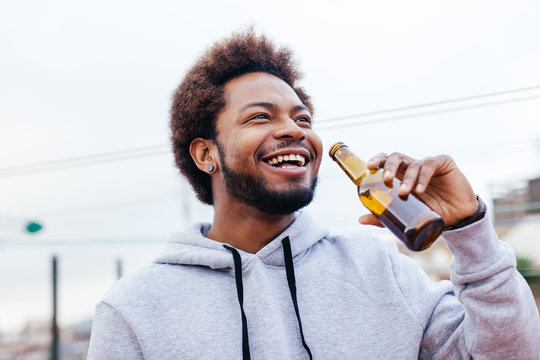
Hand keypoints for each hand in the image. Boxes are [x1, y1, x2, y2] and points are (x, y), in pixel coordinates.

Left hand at [358, 152, 478, 227]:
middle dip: (389, 165)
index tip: (369, 167)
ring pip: (413, 164)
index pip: (386, 161)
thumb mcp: (405, 215)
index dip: (377, 160)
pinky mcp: (444, 163)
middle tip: (385, 179)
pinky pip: (430, 165)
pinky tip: (420, 190)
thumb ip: (384, 216)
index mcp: (401, 174)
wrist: (458, 218)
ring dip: (407, 178)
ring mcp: (428, 164)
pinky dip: (422, 177)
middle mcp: (412, 166)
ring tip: (404, 193)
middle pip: (396, 157)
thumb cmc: (430, 213)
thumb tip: (361, 219)